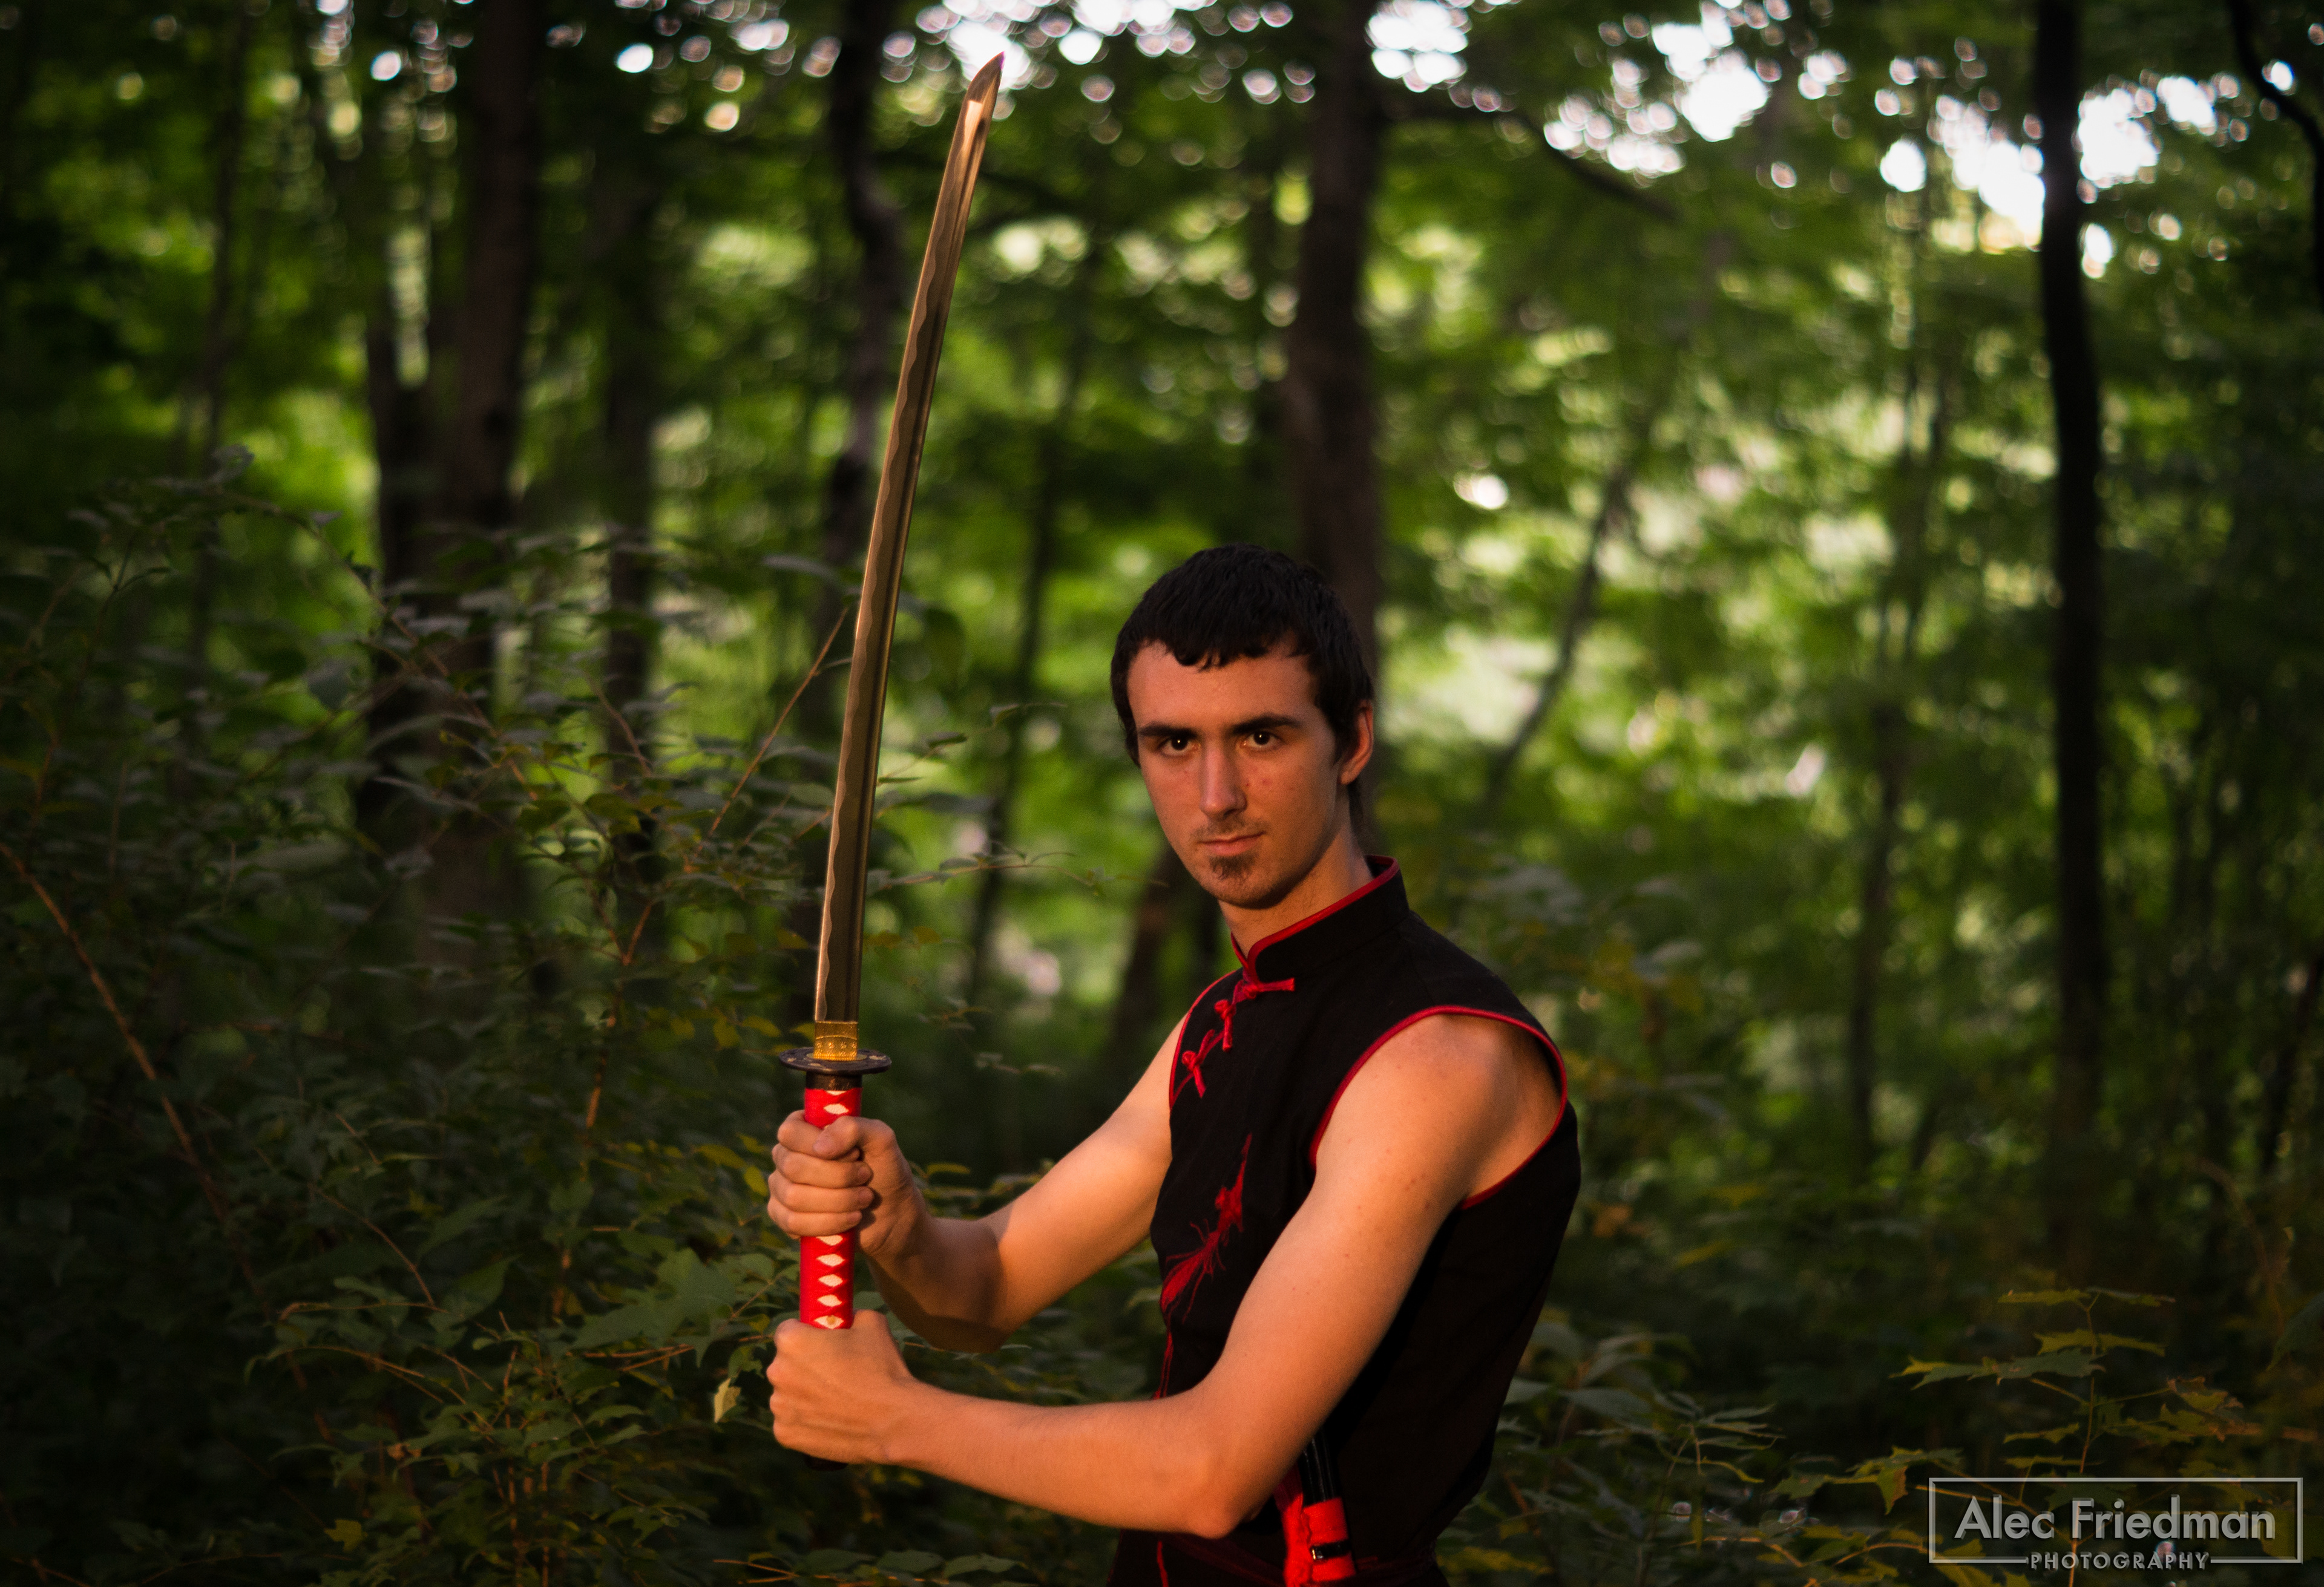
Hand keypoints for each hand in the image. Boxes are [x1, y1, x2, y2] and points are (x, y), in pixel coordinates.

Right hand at [766, 1110, 923, 1260]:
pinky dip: (829, 1222)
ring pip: (794, 1197)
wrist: (892, 1212)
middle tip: (865, 1177)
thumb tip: (819, 1147)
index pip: (790, 1133)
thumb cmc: (883, 1169)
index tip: (855, 1154)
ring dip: (838, 1200)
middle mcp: (786, 1156)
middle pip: (793, 1167)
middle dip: (838, 1176)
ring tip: (864, 1198)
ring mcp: (781, 1188)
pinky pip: (793, 1223)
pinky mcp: (784, 1218)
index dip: (822, 1146)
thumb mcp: (880, 1139)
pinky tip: (852, 1218)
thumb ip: (853, 1128)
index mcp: (803, 1130)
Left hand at [766, 1310, 927, 1463]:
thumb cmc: (882, 1369)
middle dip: (804, 1366)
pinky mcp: (784, 1434)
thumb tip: (843, 1317)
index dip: (808, 1334)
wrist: (893, 1422)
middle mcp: (777, 1372)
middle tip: (835, 1373)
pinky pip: (790, 1421)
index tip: (824, 1344)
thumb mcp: (871, 1323)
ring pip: (788, 1394)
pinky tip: (831, 1420)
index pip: (788, 1330)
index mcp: (791, 1341)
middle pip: (786, 1363)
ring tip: (837, 1400)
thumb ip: (848, 1315)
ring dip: (804, 1394)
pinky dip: (806, 1421)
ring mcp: (779, 1407)